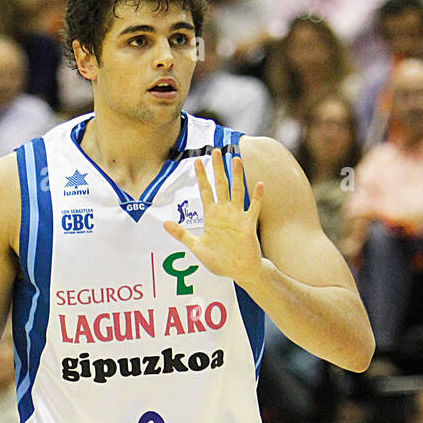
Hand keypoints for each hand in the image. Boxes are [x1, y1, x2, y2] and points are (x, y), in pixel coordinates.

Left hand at [163, 148, 263, 288]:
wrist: (238, 272)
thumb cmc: (220, 261)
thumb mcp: (197, 248)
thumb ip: (182, 235)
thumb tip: (164, 224)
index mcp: (212, 216)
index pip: (205, 191)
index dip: (201, 177)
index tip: (196, 161)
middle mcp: (225, 212)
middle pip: (221, 186)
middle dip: (217, 169)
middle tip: (216, 151)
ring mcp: (237, 217)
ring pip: (237, 192)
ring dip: (237, 176)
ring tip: (235, 159)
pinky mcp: (248, 225)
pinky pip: (253, 208)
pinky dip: (256, 197)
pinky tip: (258, 185)